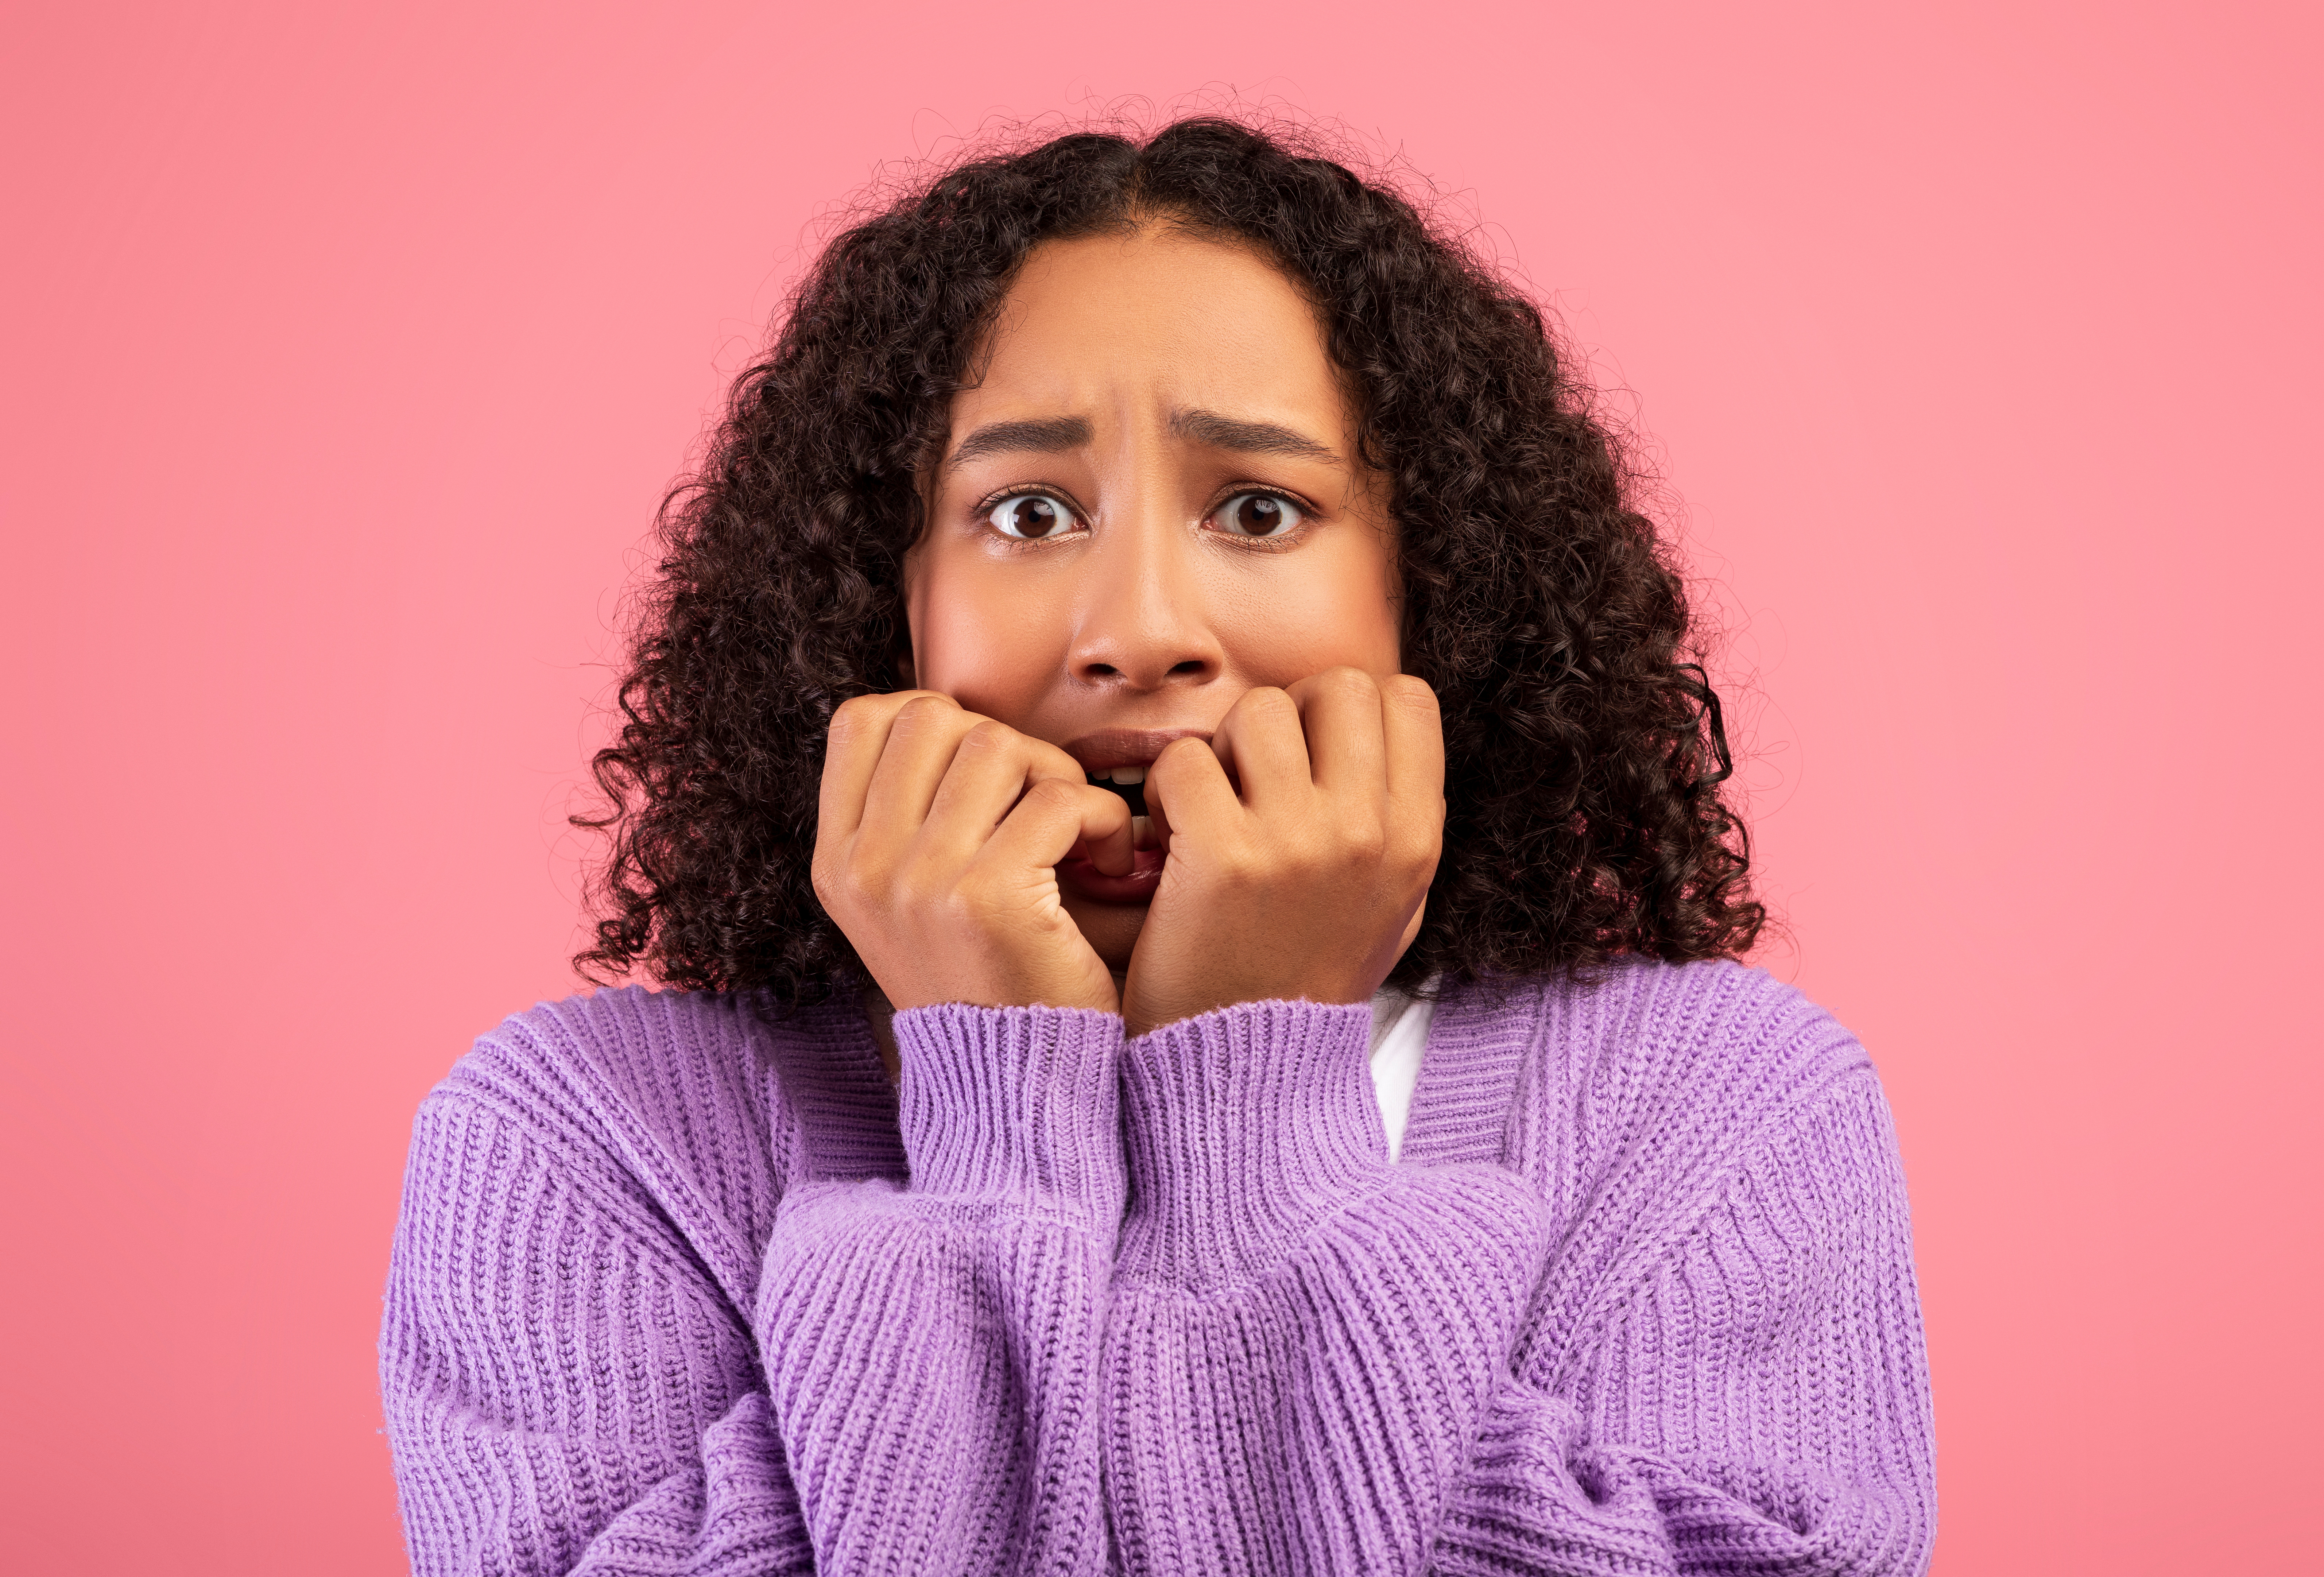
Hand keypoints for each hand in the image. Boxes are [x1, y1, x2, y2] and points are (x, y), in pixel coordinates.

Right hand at [813, 691, 1133, 1014]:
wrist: (1017, 1087)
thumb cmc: (988, 977)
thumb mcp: (910, 901)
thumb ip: (907, 815)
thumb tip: (938, 715)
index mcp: (838, 862)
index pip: (862, 721)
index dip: (938, 721)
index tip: (987, 773)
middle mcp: (866, 868)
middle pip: (934, 718)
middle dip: (1005, 744)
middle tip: (1040, 801)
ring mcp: (920, 882)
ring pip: (998, 746)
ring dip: (1058, 778)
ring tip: (1076, 836)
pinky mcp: (989, 899)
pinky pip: (1058, 798)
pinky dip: (1101, 819)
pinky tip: (1107, 861)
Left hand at [1122, 668, 1444, 1036]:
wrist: (1245, 1070)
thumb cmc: (1306, 977)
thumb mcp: (1392, 906)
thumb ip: (1398, 819)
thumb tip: (1390, 725)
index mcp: (1416, 840)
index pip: (1408, 697)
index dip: (1352, 709)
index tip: (1317, 750)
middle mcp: (1367, 833)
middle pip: (1337, 685)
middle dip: (1291, 712)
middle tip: (1259, 770)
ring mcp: (1297, 842)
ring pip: (1259, 710)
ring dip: (1226, 747)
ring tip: (1215, 804)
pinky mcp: (1222, 856)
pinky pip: (1188, 759)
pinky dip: (1168, 788)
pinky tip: (1173, 834)